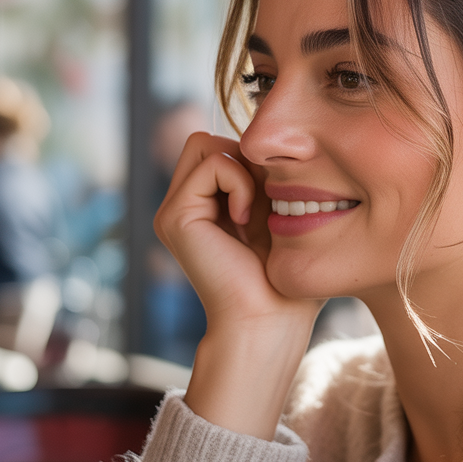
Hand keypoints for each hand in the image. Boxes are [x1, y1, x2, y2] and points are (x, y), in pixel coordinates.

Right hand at [154, 132, 321, 436]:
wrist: (270, 321)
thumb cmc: (288, 281)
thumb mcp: (281, 220)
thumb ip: (269, 183)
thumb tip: (275, 142)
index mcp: (206, 208)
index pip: (222, 147)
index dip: (254, 161)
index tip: (274, 203)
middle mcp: (184, 207)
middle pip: (208, 140)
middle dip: (245, 159)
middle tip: (265, 203)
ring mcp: (174, 210)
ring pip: (204, 143)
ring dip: (243, 169)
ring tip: (255, 212)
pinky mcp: (175, 216)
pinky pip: (212, 161)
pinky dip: (240, 181)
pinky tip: (247, 219)